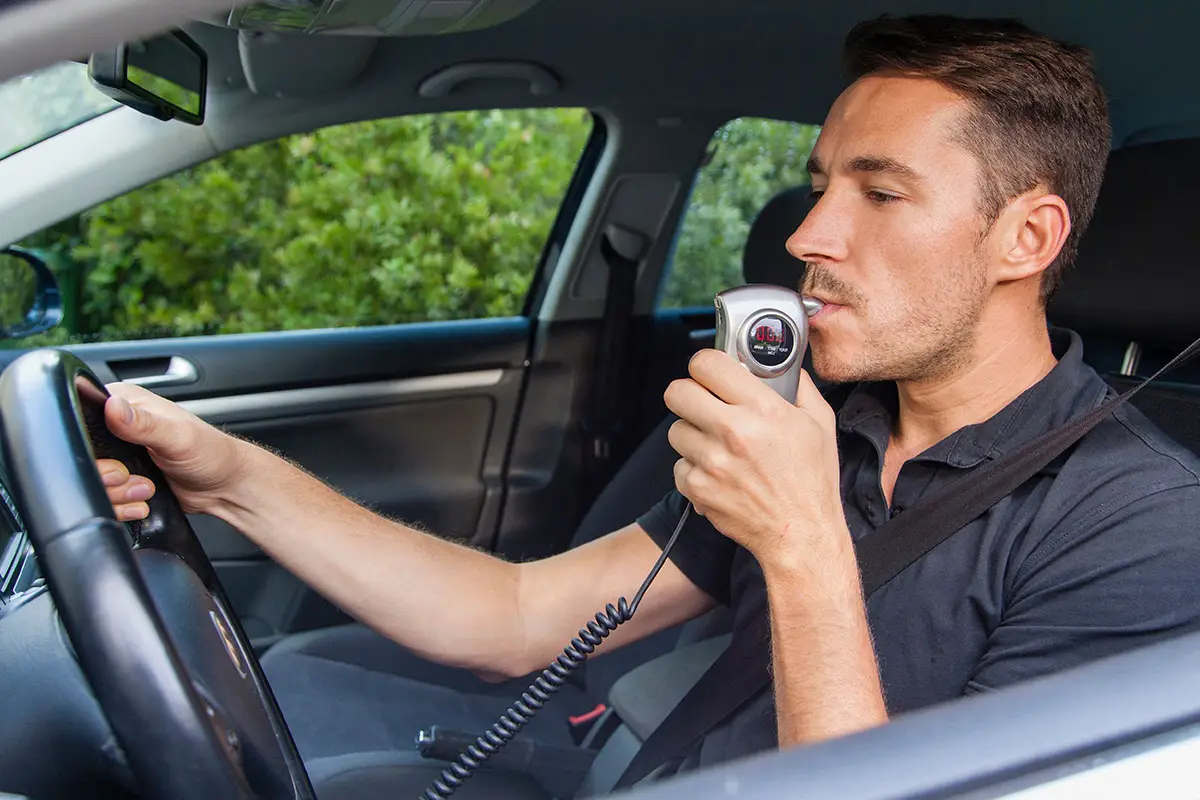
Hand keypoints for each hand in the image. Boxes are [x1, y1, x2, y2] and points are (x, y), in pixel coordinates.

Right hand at [96, 382, 249, 519]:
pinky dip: (121, 505)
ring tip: (145, 487)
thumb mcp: (178, 436)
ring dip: (117, 493)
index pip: (82, 416)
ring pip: (90, 480)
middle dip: (108, 476)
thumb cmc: (212, 454)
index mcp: (126, 402)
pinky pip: (103, 497)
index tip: (116, 459)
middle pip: (82, 455)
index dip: (90, 444)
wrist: (225, 487)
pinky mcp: (122, 479)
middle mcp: (117, 426)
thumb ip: (144, 424)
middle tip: (134, 476)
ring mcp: (118, 455)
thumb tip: (113, 407)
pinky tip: (143, 500)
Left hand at [664, 349, 845, 564]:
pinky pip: (679, 466)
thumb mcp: (820, 423)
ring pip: (676, 430)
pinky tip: (718, 473)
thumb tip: (782, 366)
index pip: (707, 364)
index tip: (710, 373)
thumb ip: (799, 387)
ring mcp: (712, 461)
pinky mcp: (698, 487)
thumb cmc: (812, 482)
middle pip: (677, 392)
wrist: (800, 534)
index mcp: (763, 409)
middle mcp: (733, 432)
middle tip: (704, 404)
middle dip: (689, 394)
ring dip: (692, 434)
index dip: (705, 365)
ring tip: (717, 445)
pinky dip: (694, 469)